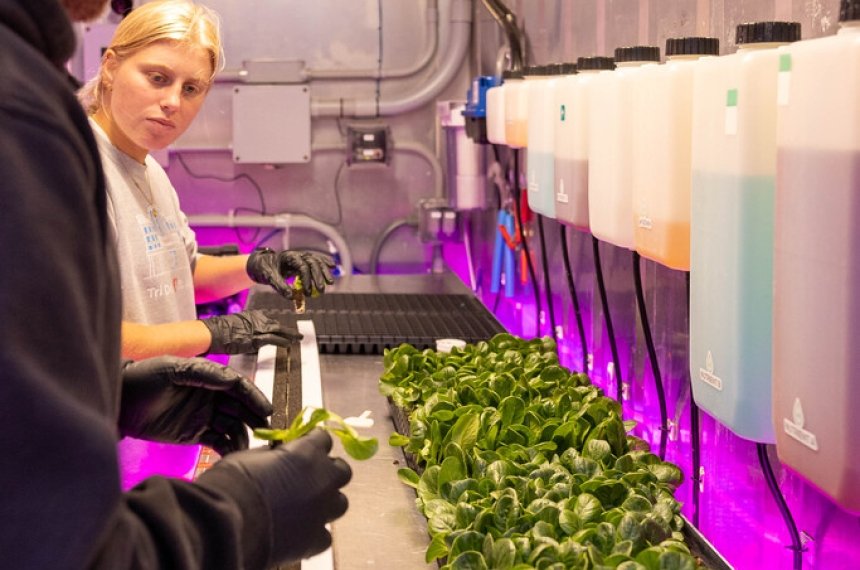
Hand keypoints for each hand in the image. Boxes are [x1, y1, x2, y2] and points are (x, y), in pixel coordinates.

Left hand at [118, 356, 271, 455]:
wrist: (119, 401)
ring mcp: (204, 416)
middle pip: (240, 407)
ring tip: (249, 446)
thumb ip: (203, 373)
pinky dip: (229, 447)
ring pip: (233, 425)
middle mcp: (211, 396)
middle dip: (255, 417)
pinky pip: (219, 441)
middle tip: (267, 430)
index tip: (266, 409)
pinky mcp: (195, 434)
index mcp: (208, 378)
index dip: (253, 397)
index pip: (238, 386)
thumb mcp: (171, 368)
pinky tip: (234, 454)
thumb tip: (232, 380)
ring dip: (243, 435)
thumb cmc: (143, 377)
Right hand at [198, 430, 351, 565]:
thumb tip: (277, 458)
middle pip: (341, 471)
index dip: (313, 442)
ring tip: (306, 506)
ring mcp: (322, 510)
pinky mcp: (315, 539)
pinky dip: (314, 532)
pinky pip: (324, 534)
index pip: (323, 439)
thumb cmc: (232, 483)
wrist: (225, 523)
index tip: (304, 447)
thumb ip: (273, 456)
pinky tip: (298, 531)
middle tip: (309, 476)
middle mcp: (322, 479)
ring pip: (339, 503)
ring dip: (326, 501)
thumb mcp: (251, 456)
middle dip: (328, 471)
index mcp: (308, 452)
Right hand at [200, 309, 301, 354]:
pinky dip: (282, 342)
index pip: (269, 321)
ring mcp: (257, 328)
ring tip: (298, 339)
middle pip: (276, 325)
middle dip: (287, 330)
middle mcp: (257, 319)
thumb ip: (246, 329)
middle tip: (297, 334)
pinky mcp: (256, 338)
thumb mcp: (235, 324)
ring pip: (278, 331)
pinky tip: (288, 344)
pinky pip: (274, 339)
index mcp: (252, 315)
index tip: (282, 331)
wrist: (214, 332)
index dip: (277, 328)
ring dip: (289, 336)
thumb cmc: (220, 330)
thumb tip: (251, 340)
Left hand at [246, 248, 334, 297]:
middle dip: (318, 277)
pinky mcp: (304, 260)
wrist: (262, 262)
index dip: (307, 279)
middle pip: (312, 263)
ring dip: (324, 272)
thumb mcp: (270, 278)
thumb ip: (280, 286)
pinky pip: (316, 260)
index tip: (308, 292)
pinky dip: (324, 263)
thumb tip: (291, 297)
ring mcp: (301, 256)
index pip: (302, 266)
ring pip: (317, 261)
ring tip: (330, 283)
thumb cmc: (266, 269)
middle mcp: (297, 255)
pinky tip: (333, 266)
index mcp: (288, 257)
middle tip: (321, 290)